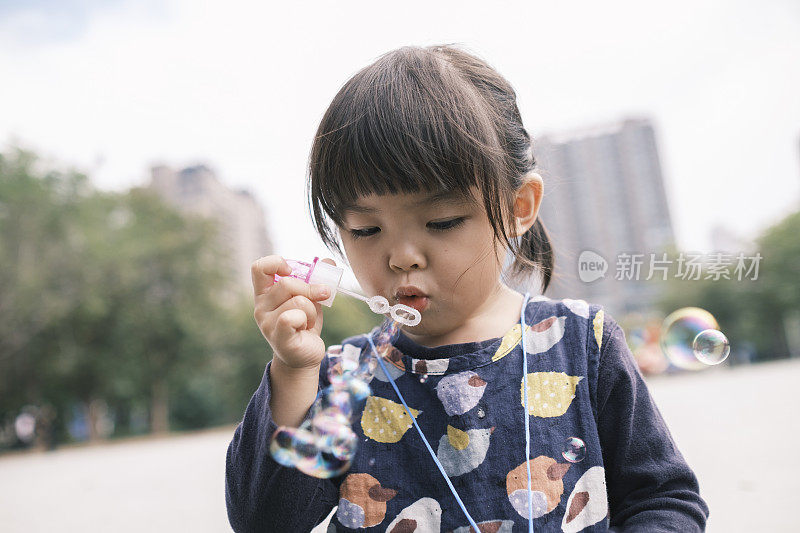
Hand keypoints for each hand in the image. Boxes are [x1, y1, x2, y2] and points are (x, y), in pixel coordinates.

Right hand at [251, 255, 334, 369]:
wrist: (304, 355)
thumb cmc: (304, 323)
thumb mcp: (311, 297)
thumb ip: (316, 279)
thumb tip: (329, 262)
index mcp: (265, 293)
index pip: (259, 268)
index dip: (277, 263)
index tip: (292, 271)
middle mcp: (261, 307)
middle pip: (286, 283)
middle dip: (310, 290)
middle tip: (319, 300)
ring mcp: (267, 323)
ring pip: (298, 301)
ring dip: (312, 310)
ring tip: (307, 321)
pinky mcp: (279, 337)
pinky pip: (293, 317)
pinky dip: (307, 319)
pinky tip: (305, 328)